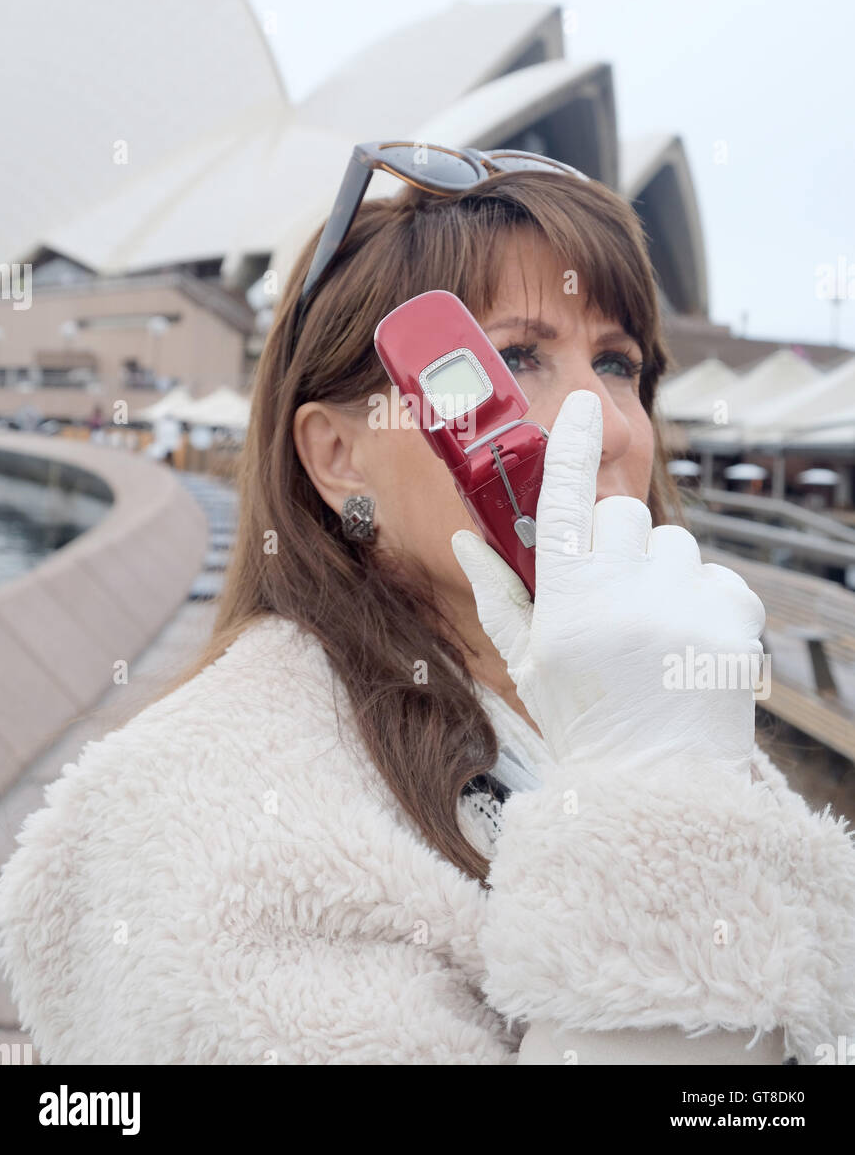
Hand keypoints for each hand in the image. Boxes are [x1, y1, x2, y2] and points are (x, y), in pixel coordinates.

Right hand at [451, 389, 764, 775]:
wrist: (657, 792)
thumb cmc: (585, 723)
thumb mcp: (530, 662)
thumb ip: (498, 594)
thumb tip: (464, 537)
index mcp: (568, 601)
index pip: (569, 499)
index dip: (575, 445)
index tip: (586, 406)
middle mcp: (626, 594)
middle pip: (626, 517)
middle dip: (619, 545)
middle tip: (614, 599)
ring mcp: (684, 605)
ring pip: (677, 545)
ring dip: (665, 574)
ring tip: (655, 633)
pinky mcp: (734, 620)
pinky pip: (721, 578)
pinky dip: (707, 604)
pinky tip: (689, 647)